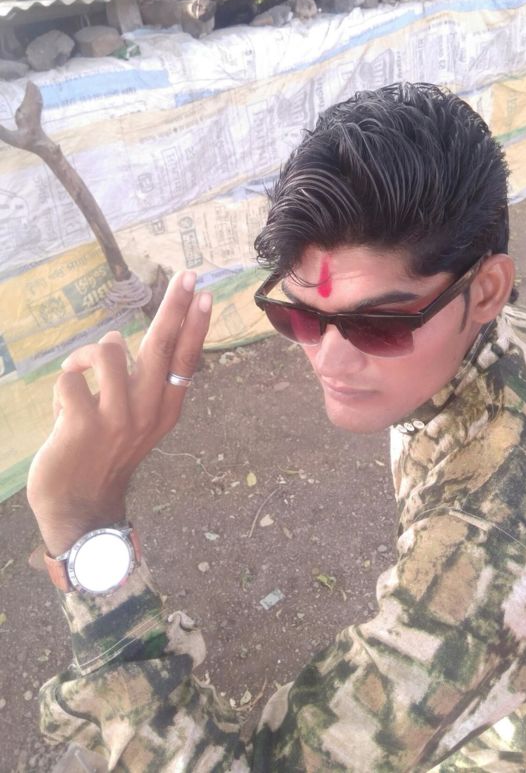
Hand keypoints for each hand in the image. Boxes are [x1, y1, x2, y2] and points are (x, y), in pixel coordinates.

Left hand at [27, 271, 211, 556]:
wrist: (81, 505)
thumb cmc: (107, 456)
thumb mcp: (139, 425)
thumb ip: (144, 388)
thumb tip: (135, 340)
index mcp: (163, 410)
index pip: (183, 360)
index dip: (194, 325)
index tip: (204, 294)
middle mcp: (146, 411)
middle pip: (162, 345)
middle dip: (176, 306)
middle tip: (187, 276)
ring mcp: (116, 418)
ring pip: (108, 351)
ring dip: (88, 358)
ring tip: (82, 382)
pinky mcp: (82, 424)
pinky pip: (70, 376)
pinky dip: (63, 385)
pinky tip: (64, 409)